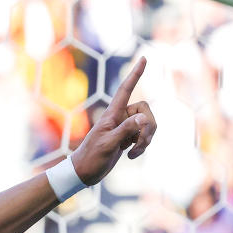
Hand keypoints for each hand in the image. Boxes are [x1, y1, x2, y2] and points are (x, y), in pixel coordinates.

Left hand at [69, 57, 157, 186]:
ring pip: (148, 124)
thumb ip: (126, 130)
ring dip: (146, 139)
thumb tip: (143, 117)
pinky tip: (130, 156)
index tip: (143, 58)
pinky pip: (145, 136)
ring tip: (132, 152)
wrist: (84, 174)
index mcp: (111, 115)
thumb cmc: (91, 158)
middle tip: (138, 143)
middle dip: (148, 127)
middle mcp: (119, 117)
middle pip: (145, 110)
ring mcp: (124, 127)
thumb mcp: (108, 144)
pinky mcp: (127, 138)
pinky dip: (142, 146)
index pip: (125, 90)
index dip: (135, 75)